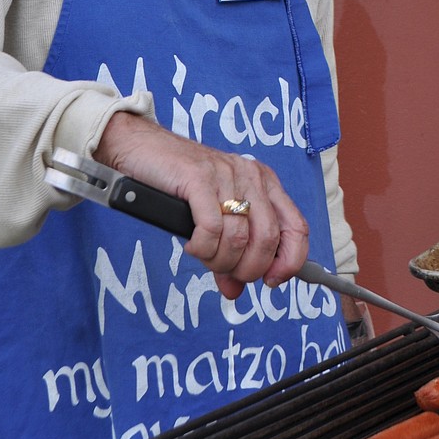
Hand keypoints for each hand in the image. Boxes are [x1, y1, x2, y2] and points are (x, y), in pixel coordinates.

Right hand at [94, 113, 308, 299]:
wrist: (142, 148)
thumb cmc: (179, 182)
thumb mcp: (214, 215)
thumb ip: (230, 252)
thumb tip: (235, 290)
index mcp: (264, 183)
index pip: (297, 228)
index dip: (290, 262)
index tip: (271, 281)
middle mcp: (251, 176)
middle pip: (267, 239)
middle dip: (248, 268)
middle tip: (226, 273)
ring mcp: (226, 175)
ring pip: (238, 238)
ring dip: (220, 261)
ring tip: (205, 256)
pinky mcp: (199, 177)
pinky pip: (211, 229)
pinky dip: (202, 248)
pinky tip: (192, 245)